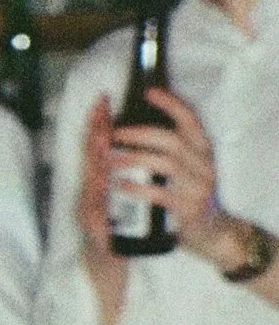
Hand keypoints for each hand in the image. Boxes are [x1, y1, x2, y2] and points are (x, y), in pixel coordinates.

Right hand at [76, 96, 115, 259]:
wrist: (111, 266)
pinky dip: (100, 196)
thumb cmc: (119, 230)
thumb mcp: (126, 198)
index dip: (98, 124)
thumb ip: (129, 172)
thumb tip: (139, 145)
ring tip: (104, 139)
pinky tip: (104, 182)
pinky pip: (96, 214)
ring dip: (96, 160)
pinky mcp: (95, 235)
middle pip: (90, 159)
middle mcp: (90, 195)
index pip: (99, 149)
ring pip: (91, 183)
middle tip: (100, 111)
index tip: (104, 101)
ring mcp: (90, 214)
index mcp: (102, 184)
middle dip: (95, 133)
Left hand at [110, 86, 222, 257]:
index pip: (191, 119)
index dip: (171, 103)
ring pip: (167, 164)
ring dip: (134, 158)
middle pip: (173, 140)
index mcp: (203, 150)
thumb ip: (172, 149)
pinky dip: (138, 188)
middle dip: (140, 133)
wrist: (213, 232)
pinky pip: (161, 194)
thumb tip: (138, 124)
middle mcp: (205, 165)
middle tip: (114, 133)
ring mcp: (199, 187)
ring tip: (111, 158)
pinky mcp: (189, 208)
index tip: (149, 92)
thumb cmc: (191, 194)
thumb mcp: (188, 167)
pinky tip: (120, 184)